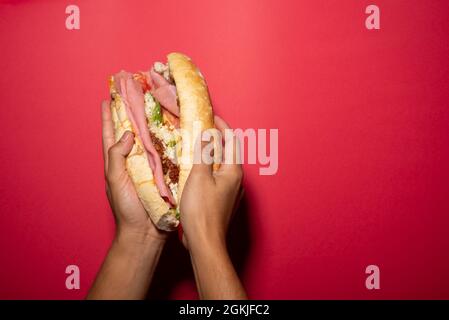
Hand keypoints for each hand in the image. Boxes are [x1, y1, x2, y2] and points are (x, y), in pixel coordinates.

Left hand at [88, 101, 167, 299]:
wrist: (146, 231)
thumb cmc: (127, 208)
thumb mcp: (116, 181)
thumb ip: (117, 157)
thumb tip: (128, 133)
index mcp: (117, 162)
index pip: (111, 133)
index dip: (109, 116)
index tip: (109, 98)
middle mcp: (133, 161)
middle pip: (131, 132)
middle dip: (131, 113)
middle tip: (134, 94)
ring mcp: (149, 166)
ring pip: (149, 140)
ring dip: (151, 124)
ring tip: (154, 105)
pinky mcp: (163, 172)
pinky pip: (165, 153)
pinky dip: (167, 140)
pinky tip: (173, 130)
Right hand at [179, 115, 246, 298]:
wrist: (204, 242)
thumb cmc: (201, 210)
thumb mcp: (198, 176)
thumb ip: (203, 153)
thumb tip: (207, 131)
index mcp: (234, 171)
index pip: (232, 140)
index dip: (222, 125)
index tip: (210, 115)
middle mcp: (236, 180)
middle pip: (228, 152)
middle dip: (216, 138)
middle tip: (200, 128)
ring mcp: (231, 192)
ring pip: (222, 165)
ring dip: (211, 153)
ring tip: (195, 146)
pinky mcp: (223, 201)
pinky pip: (217, 177)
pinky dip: (208, 168)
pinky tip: (195, 170)